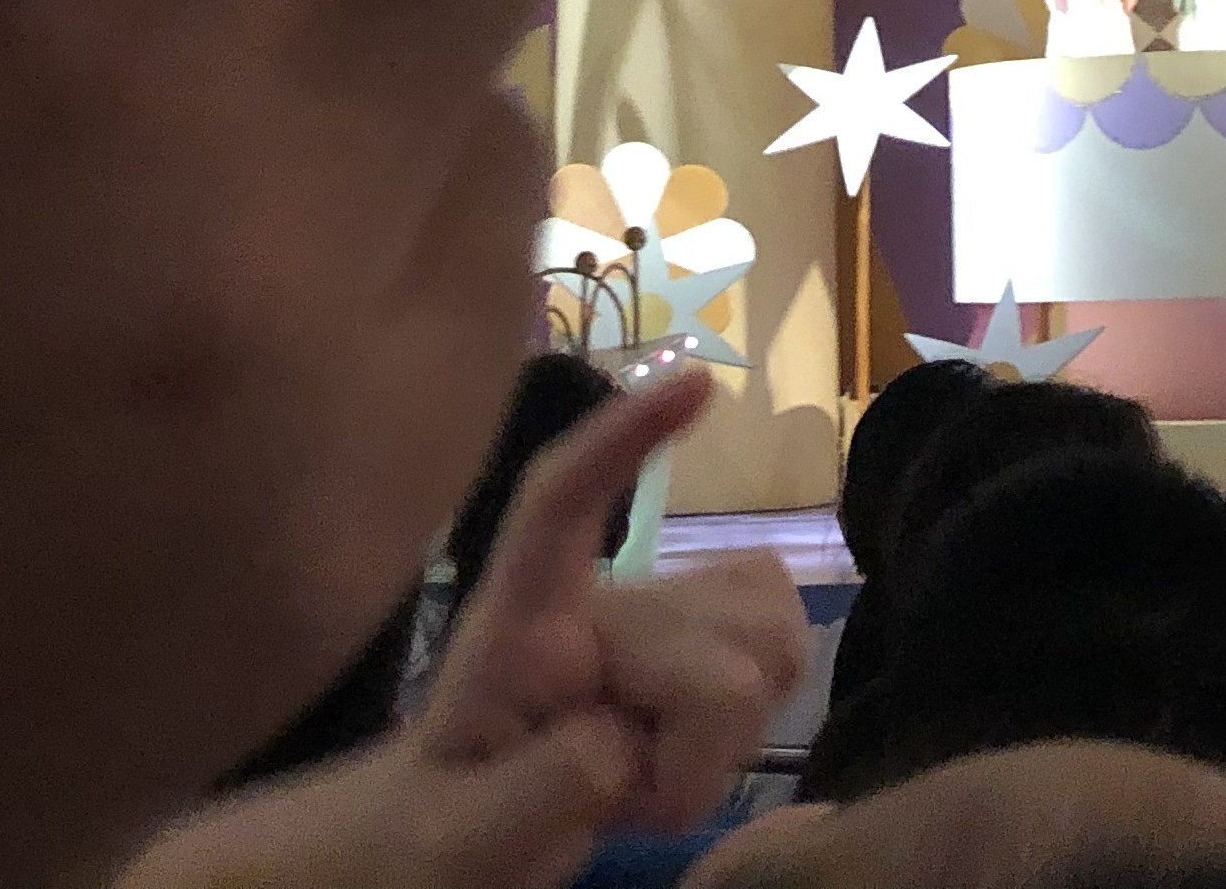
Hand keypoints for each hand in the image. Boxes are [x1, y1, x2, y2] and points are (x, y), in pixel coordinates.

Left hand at [122, 370, 804, 888]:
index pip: (560, 503)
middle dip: (693, 738)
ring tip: (646, 783)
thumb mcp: (462, 836)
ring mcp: (660, 628)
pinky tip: (683, 763)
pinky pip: (788, 657)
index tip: (699, 384)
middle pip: (713, 632)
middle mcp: (600, 604)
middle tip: (620, 798)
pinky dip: (754, 727)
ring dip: (725, 739)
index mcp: (521, 621)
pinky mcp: (707, 656)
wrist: (453, 845)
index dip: (622, 439)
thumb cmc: (437, 829)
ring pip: (770, 638)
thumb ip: (540, 788)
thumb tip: (618, 742)